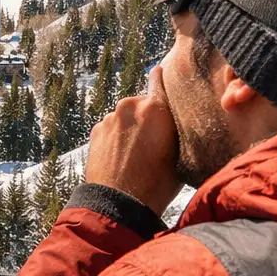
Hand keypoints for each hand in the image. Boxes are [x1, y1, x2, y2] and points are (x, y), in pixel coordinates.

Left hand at [84, 64, 182, 214]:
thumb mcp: (180, 155)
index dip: (160, 76)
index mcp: (155, 108)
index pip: (158, 79)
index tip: (159, 71)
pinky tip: (122, 157)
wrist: (119, 204)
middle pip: (142, 103)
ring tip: (137, 154)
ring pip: (126, 117)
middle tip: (155, 140)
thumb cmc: (157, 183)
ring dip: (131, 128)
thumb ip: (177, 129)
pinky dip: (117, 137)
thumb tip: (176, 121)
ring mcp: (110, 118)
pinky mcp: (96, 130)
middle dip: (148, 116)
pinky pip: (112, 128)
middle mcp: (130, 106)